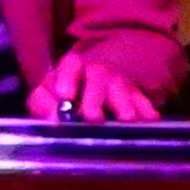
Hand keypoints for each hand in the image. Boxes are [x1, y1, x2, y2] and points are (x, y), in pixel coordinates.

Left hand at [38, 50, 161, 125]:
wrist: (100, 80)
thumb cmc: (67, 89)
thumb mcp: (47, 91)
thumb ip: (42, 103)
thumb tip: (51, 118)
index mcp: (73, 66)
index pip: (71, 64)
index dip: (68, 78)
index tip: (65, 96)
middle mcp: (99, 72)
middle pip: (100, 78)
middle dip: (95, 98)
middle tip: (92, 117)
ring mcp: (121, 84)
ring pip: (124, 92)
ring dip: (124, 109)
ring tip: (123, 122)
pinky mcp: (138, 98)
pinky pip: (145, 106)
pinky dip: (146, 115)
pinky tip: (147, 125)